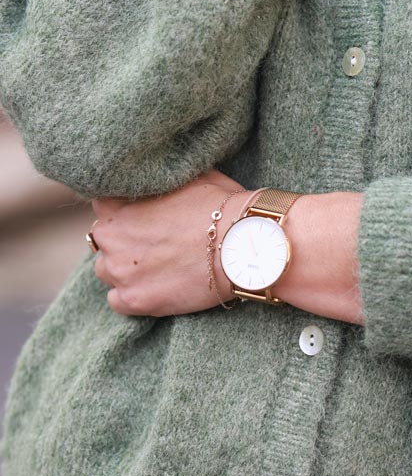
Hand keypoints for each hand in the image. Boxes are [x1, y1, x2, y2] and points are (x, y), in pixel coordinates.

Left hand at [90, 170, 256, 317]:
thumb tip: (167, 174)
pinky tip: (155, 287)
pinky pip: (116, 300)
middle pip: (104, 238)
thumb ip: (166, 179)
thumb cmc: (223, 206)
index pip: (103, 202)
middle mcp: (111, 236)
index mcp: (119, 204)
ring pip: (107, 270)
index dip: (124, 208)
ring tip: (157, 266)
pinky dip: (132, 295)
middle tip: (155, 241)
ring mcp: (120, 271)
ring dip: (125, 267)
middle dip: (124, 239)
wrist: (243, 246)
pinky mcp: (134, 300)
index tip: (142, 213)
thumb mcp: (193, 176)